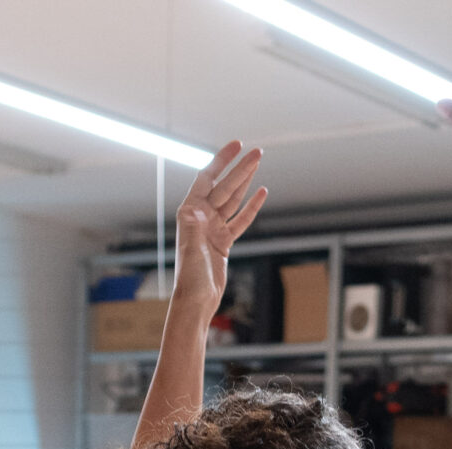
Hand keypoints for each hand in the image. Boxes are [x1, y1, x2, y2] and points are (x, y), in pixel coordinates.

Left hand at [171, 143, 267, 306]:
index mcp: (190, 213)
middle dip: (240, 168)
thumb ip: (192, 229)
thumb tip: (193, 211)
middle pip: (224, 186)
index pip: (207, 178)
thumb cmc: (190, 278)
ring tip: (259, 164)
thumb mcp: (191, 251)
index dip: (221, 160)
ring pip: (233, 200)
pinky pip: (239, 220)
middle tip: (258, 152)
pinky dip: (250, 207)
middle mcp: (200, 217)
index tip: (237, 145)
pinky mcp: (223, 242)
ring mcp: (213, 229)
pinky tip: (261, 193)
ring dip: (246, 182)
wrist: (197, 302)